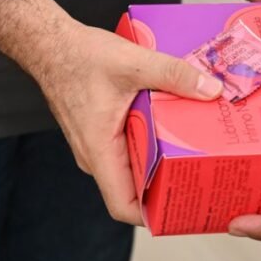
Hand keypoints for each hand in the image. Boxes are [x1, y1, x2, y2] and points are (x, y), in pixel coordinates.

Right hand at [35, 23, 223, 224]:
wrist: (50, 44)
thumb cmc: (77, 56)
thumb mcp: (133, 62)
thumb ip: (173, 74)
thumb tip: (210, 88)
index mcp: (100, 150)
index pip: (123, 206)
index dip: (153, 215)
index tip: (184, 208)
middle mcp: (96, 155)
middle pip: (135, 188)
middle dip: (168, 185)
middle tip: (203, 175)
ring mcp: (98, 145)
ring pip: (134, 166)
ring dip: (161, 160)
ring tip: (195, 150)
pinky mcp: (102, 131)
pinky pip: (129, 147)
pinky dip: (151, 142)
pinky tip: (172, 125)